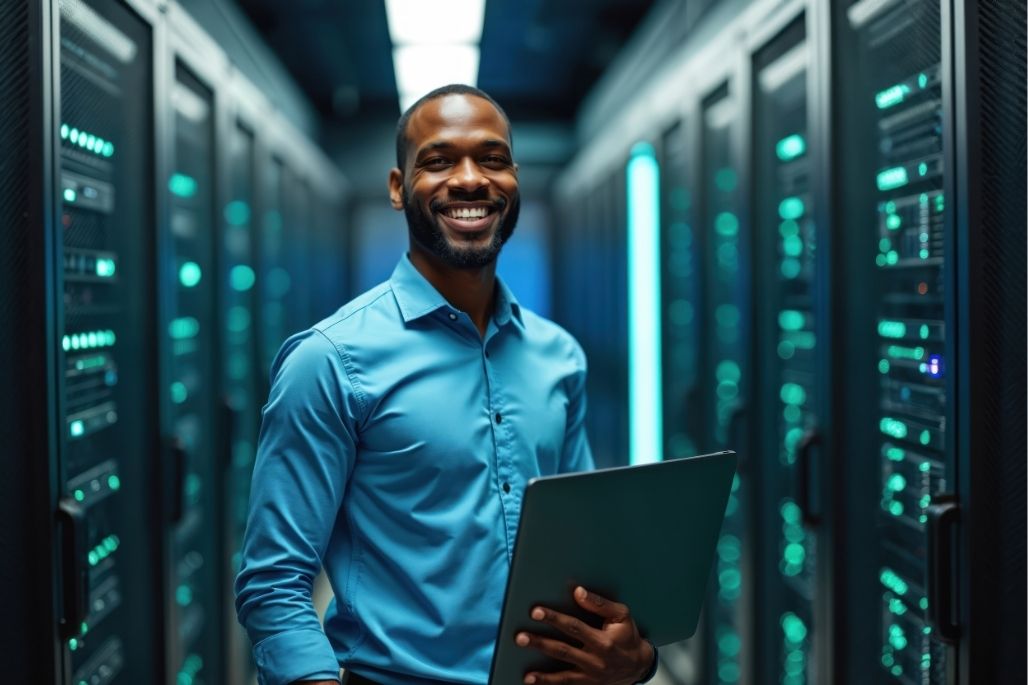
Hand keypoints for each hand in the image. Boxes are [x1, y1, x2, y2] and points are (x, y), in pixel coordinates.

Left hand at [515, 586, 654, 684]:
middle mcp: (595, 660)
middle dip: (540, 644)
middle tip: (520, 637)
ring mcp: (591, 675)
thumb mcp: (621, 616)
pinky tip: (533, 682)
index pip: (573, 627)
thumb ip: (600, 604)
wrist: (639, 665)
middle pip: (563, 651)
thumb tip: (578, 592)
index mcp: (603, 641)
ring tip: (527, 674)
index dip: (554, 619)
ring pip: (563, 676)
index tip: (536, 612)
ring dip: (543, 675)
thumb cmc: (627, 637)